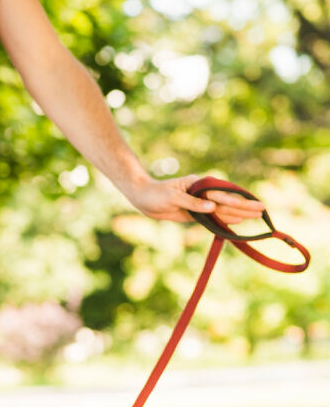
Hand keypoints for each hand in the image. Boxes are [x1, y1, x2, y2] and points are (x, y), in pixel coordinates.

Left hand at [125, 174, 265, 225]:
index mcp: (201, 185)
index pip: (224, 194)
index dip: (239, 200)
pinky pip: (213, 217)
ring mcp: (200, 203)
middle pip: (228, 202)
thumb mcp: (173, 198)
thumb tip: (213, 207)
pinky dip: (224, 220)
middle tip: (263, 211)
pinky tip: (237, 221)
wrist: (143, 198)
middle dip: (245, 207)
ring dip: (239, 213)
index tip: (253, 203)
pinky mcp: (195, 213)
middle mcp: (203, 193)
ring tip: (256, 216)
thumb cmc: (156, 194)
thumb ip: (193, 203)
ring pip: (223, 210)